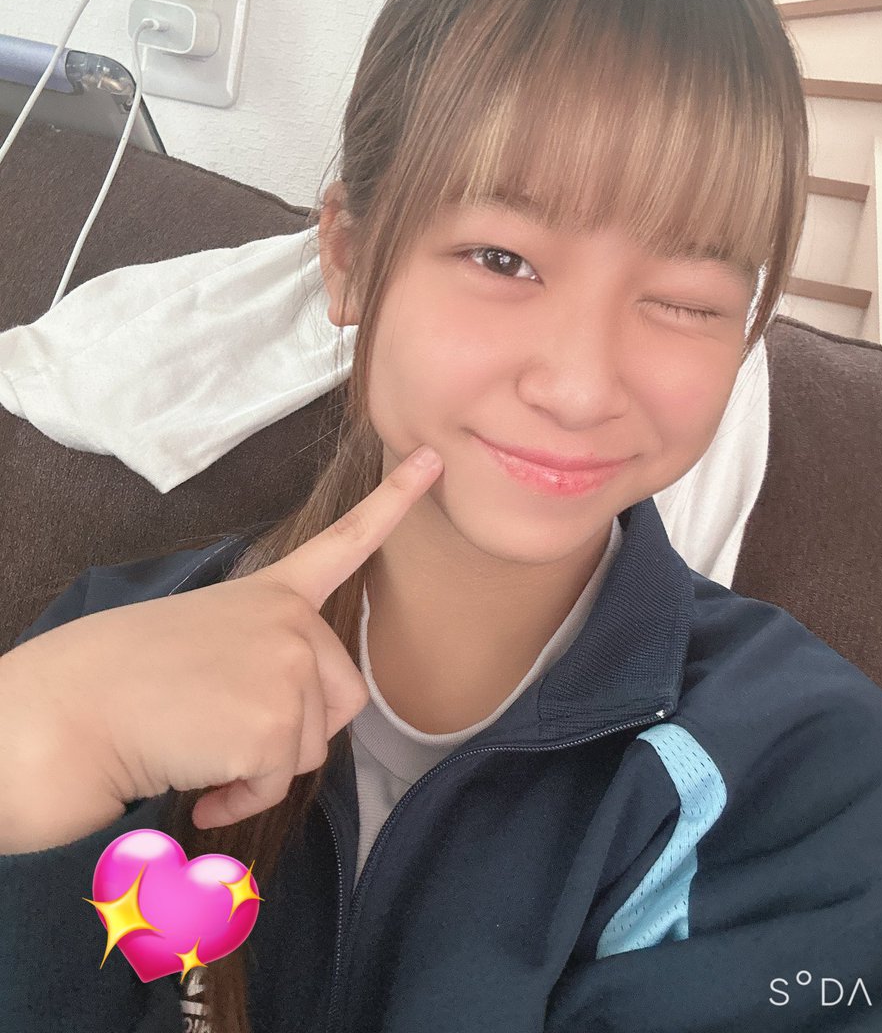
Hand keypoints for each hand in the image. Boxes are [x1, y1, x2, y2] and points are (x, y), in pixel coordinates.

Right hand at [0, 445, 442, 850]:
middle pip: (343, 698)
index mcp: (272, 593)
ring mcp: (286, 665)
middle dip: (294, 731)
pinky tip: (202, 786)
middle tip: (228, 728)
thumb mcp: (210, 641)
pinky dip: (242, 797)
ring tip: (203, 747)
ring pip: (313, 745)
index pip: (345, 542)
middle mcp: (290, 621)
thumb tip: (292, 725)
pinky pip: (280, 781)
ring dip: (262, 767)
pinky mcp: (275, 721)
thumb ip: (264, 656)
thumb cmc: (124, 680)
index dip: (394, 501)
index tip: (433, 460)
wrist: (71, 710)